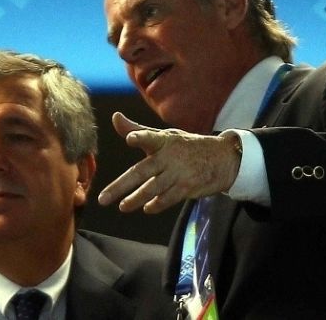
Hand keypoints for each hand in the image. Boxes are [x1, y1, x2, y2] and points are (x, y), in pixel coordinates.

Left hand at [97, 112, 241, 213]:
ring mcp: (178, 173)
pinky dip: (156, 205)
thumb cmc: (186, 146)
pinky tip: (146, 208)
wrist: (222, 158)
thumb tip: (115, 117)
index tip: (130, 139)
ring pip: (152, 189)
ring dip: (136, 199)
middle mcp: (169, 157)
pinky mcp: (187, 187)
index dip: (140, 137)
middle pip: (142, 172)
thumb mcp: (165, 135)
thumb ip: (137, 130)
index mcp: (163, 141)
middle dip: (121, 186)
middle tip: (103, 199)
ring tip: (122, 206)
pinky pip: (168, 199)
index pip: (150, 137)